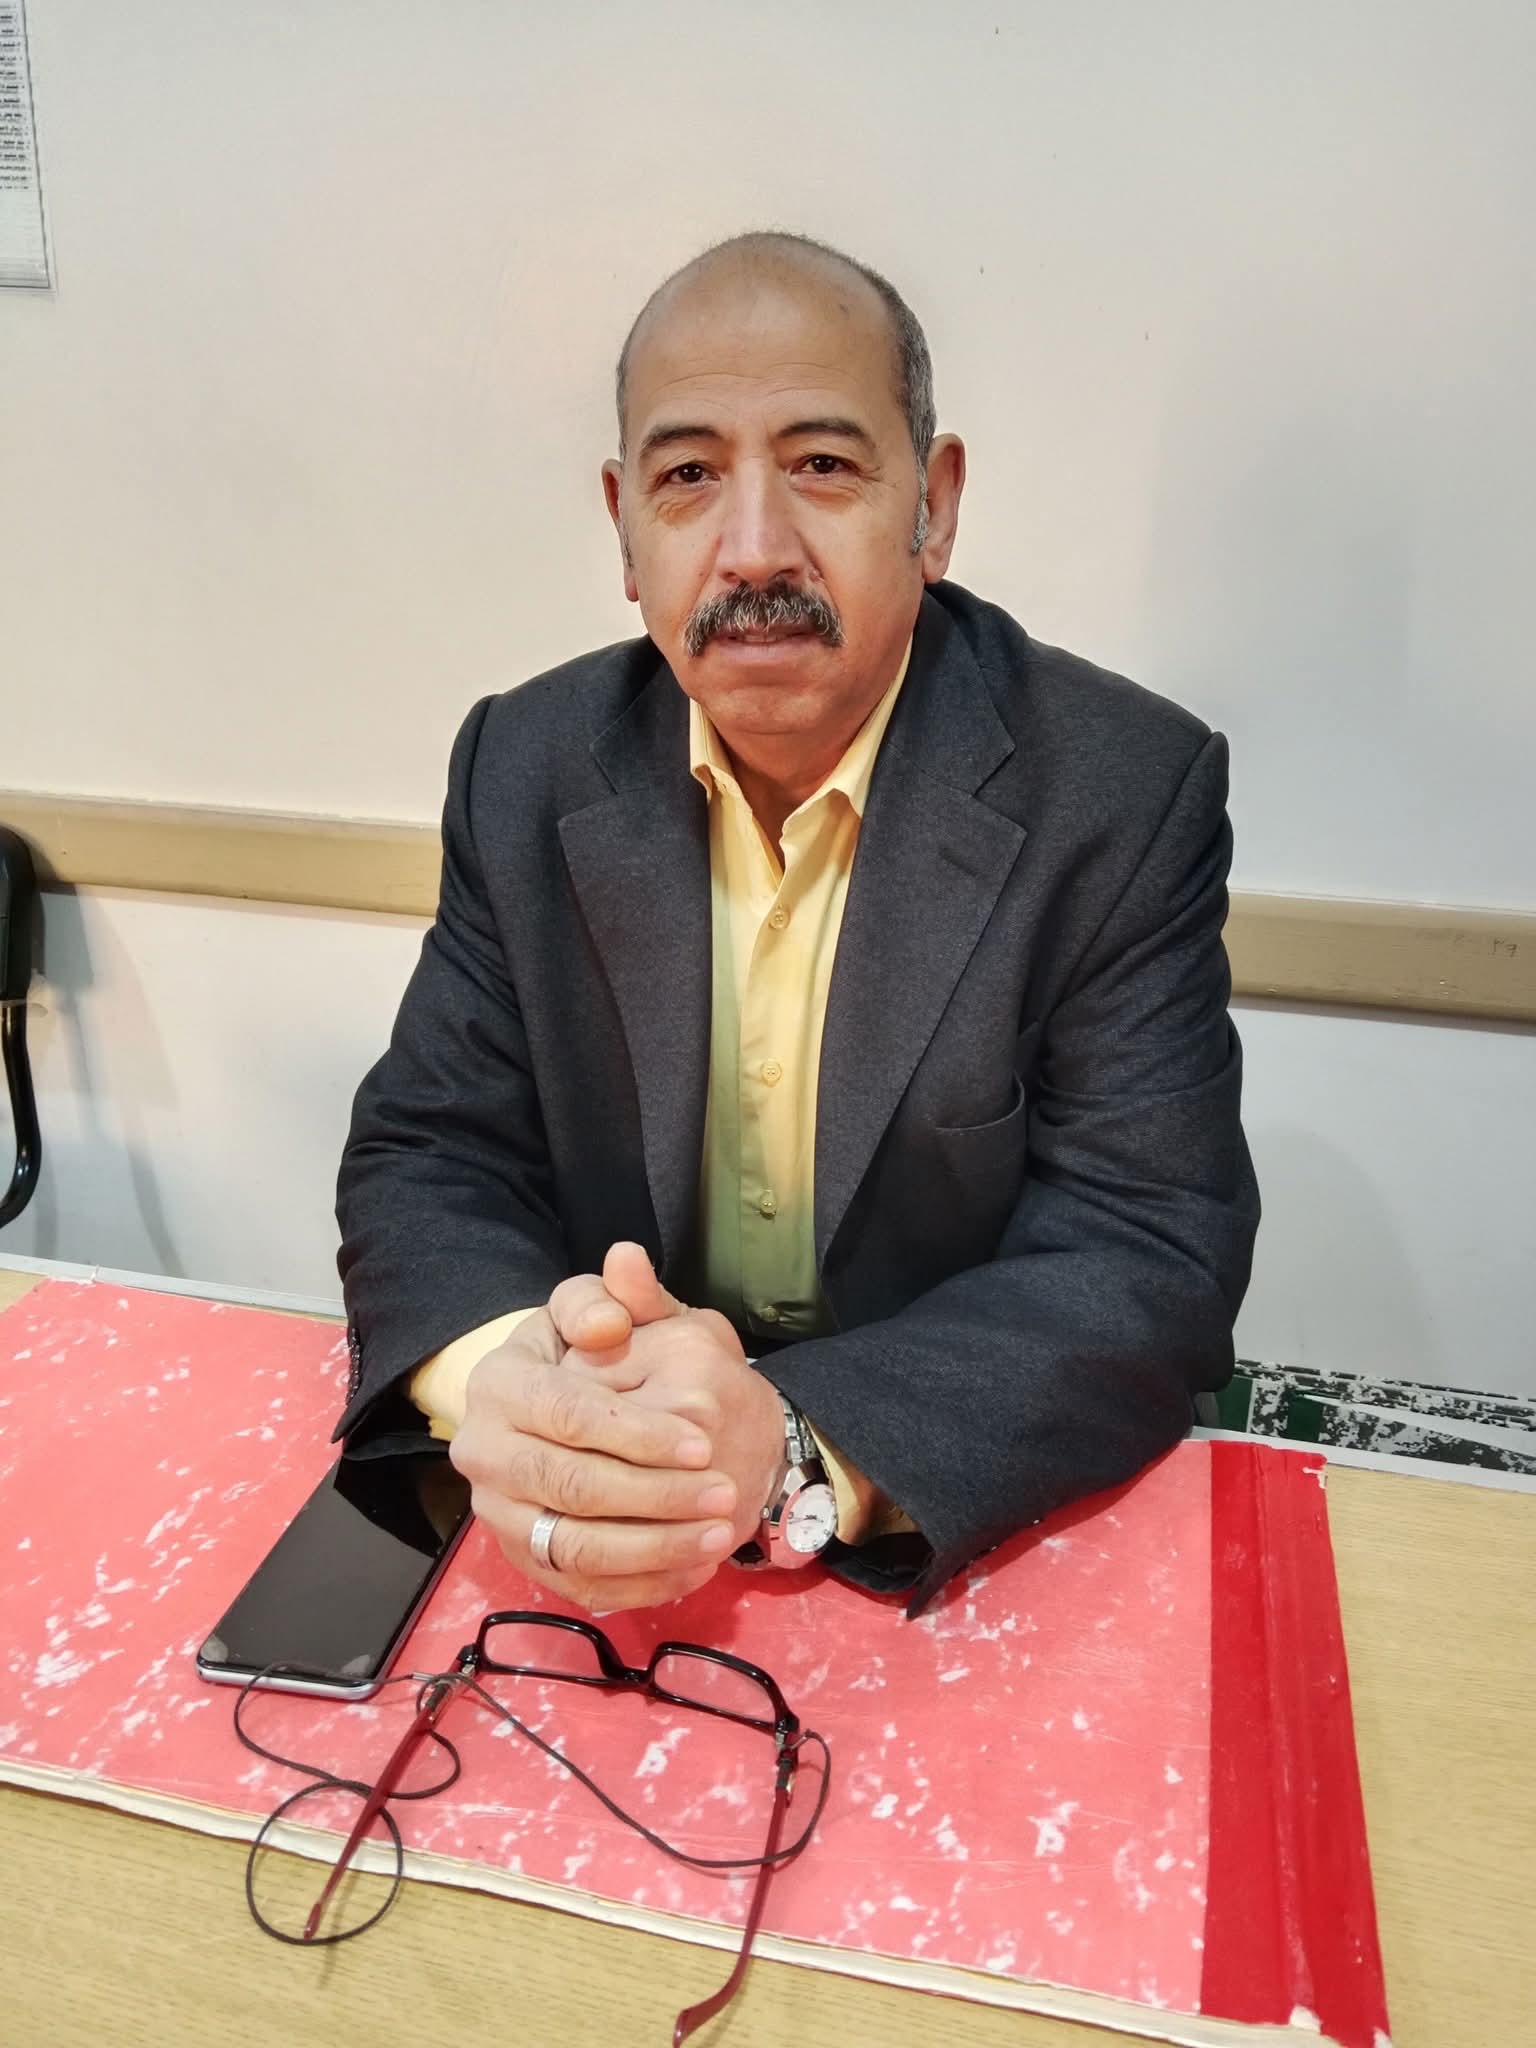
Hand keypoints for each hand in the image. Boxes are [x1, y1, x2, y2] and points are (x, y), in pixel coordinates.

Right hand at [449, 1247, 742, 1610]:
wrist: (565, 1409)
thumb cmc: (590, 1352)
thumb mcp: (601, 1309)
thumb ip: (610, 1296)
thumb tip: (617, 1288)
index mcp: (497, 1384)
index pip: (569, 1415)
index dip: (639, 1434)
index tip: (704, 1443)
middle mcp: (484, 1453)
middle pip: (572, 1488)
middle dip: (656, 1496)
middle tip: (723, 1495)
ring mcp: (499, 1514)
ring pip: (576, 1548)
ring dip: (655, 1548)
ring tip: (718, 1536)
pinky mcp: (524, 1558)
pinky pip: (581, 1586)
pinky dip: (641, 1583)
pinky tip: (694, 1567)